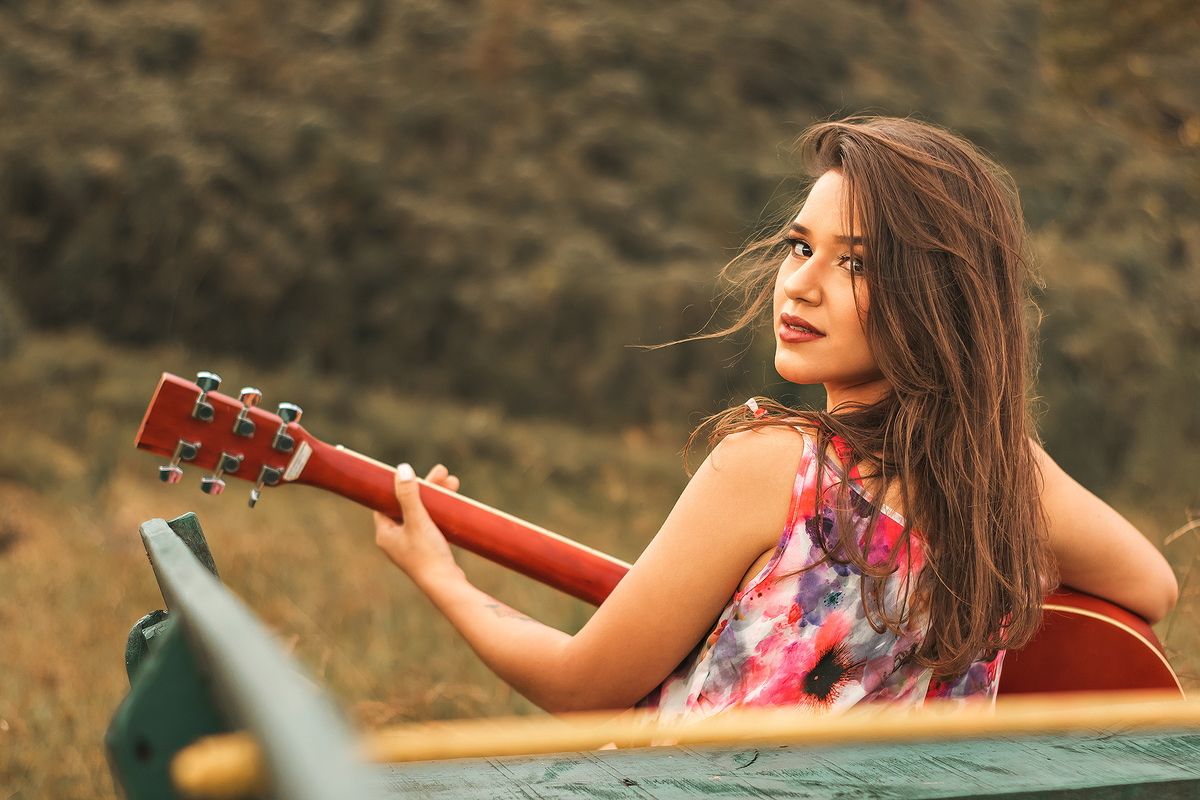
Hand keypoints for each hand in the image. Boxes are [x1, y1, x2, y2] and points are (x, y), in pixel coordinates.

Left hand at [374, 463, 463, 586]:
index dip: (399, 486)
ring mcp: (411, 546)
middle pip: (407, 505)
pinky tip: (453, 504)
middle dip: (426, 488)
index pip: (386, 502)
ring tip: (453, 482)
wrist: (445, 585)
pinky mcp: (426, 551)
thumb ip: (408, 495)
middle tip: (443, 472)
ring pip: (421, 514)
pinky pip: (430, 525)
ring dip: (436, 498)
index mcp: (385, 533)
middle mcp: (395, 540)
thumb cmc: (427, 554)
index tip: (413, 473)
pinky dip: (440, 513)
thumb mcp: (417, 520)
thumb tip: (402, 469)